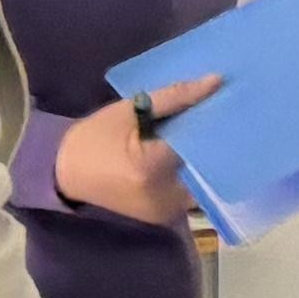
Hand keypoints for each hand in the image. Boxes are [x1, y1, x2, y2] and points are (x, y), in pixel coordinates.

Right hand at [57, 80, 219, 228]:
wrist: (65, 173)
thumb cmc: (95, 137)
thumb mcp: (130, 110)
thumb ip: (175, 97)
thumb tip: (216, 81)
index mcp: (152, 168)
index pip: (201, 144)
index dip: (218, 125)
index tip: (233, 107)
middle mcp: (163, 196)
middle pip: (207, 166)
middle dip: (218, 143)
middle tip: (231, 119)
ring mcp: (164, 212)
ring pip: (203, 181)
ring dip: (208, 160)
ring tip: (216, 134)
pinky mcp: (164, 217)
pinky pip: (190, 193)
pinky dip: (194, 174)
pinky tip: (196, 154)